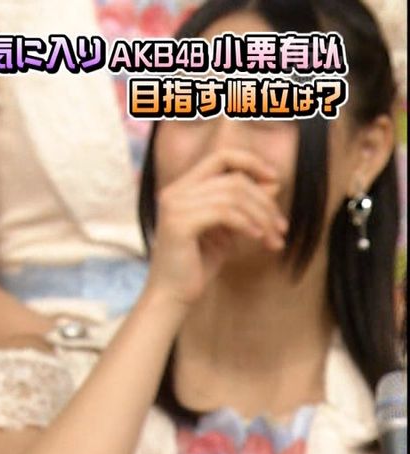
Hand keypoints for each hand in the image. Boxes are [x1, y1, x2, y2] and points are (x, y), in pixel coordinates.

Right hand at [147, 147, 286, 306]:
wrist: (173, 296)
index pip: (221, 157)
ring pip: (233, 196)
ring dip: (262, 217)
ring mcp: (174, 207)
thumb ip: (244, 205)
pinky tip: (257, 238)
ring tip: (273, 239)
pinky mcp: (179, 224)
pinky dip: (248, 224)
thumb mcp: (228, 230)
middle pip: (234, 179)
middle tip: (281, 227)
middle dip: (265, 202)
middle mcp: (174, 192)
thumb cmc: (198, 264)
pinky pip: (225, 213)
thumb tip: (273, 183)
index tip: (275, 181)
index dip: (251, 163)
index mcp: (182, 189)